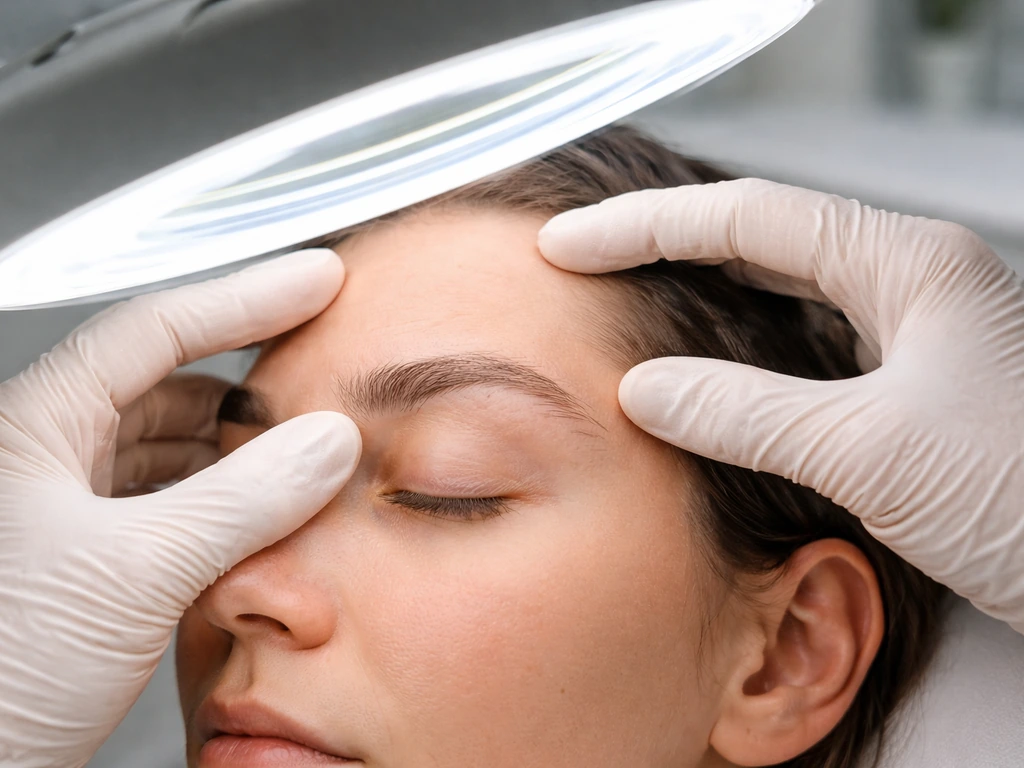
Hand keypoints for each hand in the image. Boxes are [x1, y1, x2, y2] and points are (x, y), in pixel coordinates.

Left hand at [0, 250, 361, 766]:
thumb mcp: (134, 572)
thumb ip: (243, 500)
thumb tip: (324, 445)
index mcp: (34, 429)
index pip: (156, 329)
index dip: (246, 296)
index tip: (314, 280)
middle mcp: (43, 461)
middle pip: (165, 386)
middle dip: (247, 380)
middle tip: (318, 372)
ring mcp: (62, 515)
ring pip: (168, 452)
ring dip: (239, 450)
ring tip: (305, 451)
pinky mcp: (83, 568)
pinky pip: (168, 507)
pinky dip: (225, 503)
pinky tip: (262, 517)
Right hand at [539, 179, 1023, 632]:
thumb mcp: (868, 450)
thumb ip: (745, 412)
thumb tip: (647, 390)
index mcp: (910, 267)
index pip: (750, 217)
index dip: (646, 226)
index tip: (572, 243)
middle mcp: (912, 284)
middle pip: (762, 236)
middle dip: (663, 243)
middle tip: (581, 255)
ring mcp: (913, 333)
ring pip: (781, 289)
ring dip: (701, 290)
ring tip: (625, 293)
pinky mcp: (909, 386)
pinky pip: (804, 347)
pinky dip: (741, 351)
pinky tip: (704, 369)